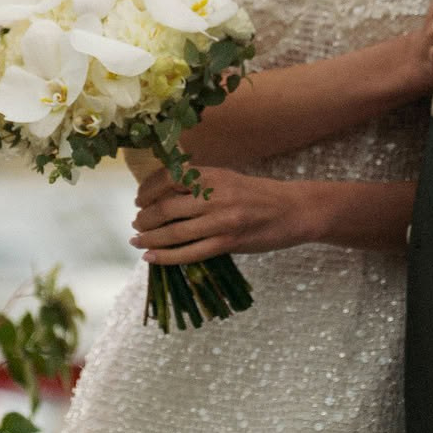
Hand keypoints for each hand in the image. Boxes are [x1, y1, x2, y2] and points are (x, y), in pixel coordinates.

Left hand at [132, 166, 308, 262]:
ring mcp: (222, 220)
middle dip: (144, 218)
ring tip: (138, 241)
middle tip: (137, 223)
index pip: (168, 178)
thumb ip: (199, 184)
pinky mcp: (229, 243)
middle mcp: (215, 195)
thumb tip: (162, 195)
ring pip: (173, 232)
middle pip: (165, 208)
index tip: (139, 199)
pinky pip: (190, 253)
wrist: (295, 210)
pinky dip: (166, 257)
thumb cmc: (259, 195)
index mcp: (213, 174)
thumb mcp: (228, 179)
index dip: (147, 190)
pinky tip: (152, 258)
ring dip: (150, 238)